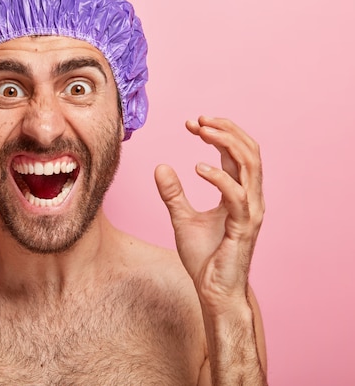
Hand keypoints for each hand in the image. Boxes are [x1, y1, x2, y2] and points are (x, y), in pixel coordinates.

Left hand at [154, 116, 264, 311]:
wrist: (213, 291)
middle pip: (249, 151)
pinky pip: (237, 195)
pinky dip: (219, 177)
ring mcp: (250, 211)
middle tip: (199, 120)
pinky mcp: (244, 227)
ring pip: (250, 166)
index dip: (217, 133)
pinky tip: (198, 167)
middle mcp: (250, 198)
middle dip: (226, 129)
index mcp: (239, 192)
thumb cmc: (204, 257)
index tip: (192, 123)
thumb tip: (160, 166)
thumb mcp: (181, 217)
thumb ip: (173, 192)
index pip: (236, 152)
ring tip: (202, 131)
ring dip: (226, 143)